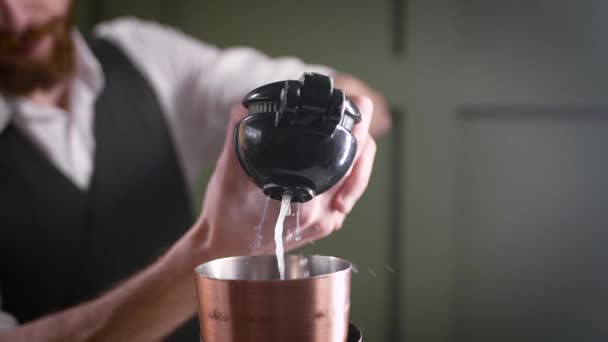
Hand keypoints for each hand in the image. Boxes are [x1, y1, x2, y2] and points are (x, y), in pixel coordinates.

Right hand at [191, 95, 376, 260]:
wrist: (225, 250)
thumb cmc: (226, 217)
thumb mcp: (228, 172)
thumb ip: (239, 134)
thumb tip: (245, 105)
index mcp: (308, 200)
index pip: (354, 154)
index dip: (358, 122)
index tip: (354, 104)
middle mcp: (324, 214)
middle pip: (362, 162)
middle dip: (359, 134)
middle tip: (349, 113)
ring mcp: (327, 222)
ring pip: (357, 178)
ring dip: (353, 154)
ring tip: (341, 134)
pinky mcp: (325, 225)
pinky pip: (345, 193)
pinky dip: (343, 173)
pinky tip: (329, 163)